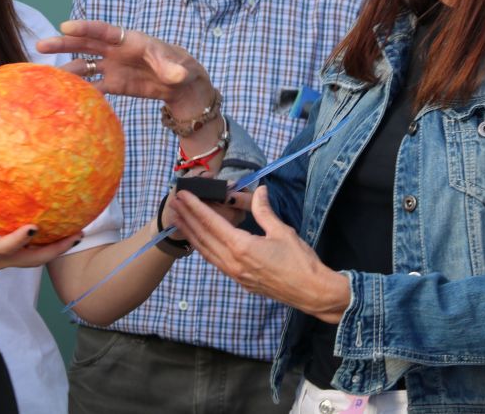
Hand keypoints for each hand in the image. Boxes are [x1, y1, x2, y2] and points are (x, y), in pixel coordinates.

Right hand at [0, 185, 80, 279]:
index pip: (4, 248)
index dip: (20, 239)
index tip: (35, 225)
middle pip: (32, 260)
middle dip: (56, 249)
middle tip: (78, 233)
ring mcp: (3, 261)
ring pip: (35, 260)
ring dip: (56, 249)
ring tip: (77, 233)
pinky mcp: (5, 259)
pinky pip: (30, 255)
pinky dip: (46, 246)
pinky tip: (58, 232)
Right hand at [36, 20, 213, 114]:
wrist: (181, 85)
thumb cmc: (181, 66)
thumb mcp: (179, 66)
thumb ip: (173, 69)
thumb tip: (175, 74)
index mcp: (129, 40)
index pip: (104, 31)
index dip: (85, 29)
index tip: (65, 26)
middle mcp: (115, 51)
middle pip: (85, 44)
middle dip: (63, 44)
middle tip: (40, 45)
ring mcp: (112, 68)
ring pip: (84, 66)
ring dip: (66, 70)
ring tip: (46, 77)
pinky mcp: (113, 85)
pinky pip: (93, 86)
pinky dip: (80, 91)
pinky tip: (65, 97)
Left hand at [171, 186, 349, 323]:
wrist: (311, 292)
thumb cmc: (300, 261)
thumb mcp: (282, 231)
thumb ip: (265, 211)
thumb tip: (259, 191)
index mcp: (242, 247)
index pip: (212, 223)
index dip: (195, 208)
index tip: (183, 195)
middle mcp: (233, 262)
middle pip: (203, 237)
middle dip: (187, 219)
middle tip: (173, 203)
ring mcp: (235, 274)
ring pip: (205, 251)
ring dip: (190, 234)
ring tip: (178, 220)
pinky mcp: (240, 280)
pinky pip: (214, 261)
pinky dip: (203, 248)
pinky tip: (198, 241)